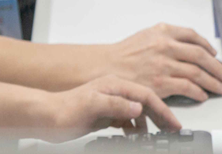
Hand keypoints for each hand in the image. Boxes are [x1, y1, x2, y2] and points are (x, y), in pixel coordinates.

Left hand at [43, 75, 179, 139]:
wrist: (47, 117)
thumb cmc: (65, 109)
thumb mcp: (92, 105)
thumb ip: (116, 104)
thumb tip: (139, 106)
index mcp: (114, 85)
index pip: (146, 95)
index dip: (162, 110)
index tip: (173, 124)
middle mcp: (114, 92)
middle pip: (144, 103)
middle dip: (160, 116)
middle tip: (172, 131)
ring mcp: (110, 104)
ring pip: (137, 112)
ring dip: (148, 123)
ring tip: (157, 136)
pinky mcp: (104, 115)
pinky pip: (126, 121)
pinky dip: (134, 128)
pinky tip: (135, 136)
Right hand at [106, 23, 221, 102]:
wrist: (107, 67)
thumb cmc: (125, 53)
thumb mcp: (147, 34)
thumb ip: (167, 36)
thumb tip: (189, 45)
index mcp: (163, 31)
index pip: (193, 36)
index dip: (208, 45)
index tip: (214, 53)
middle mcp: (165, 46)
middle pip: (200, 55)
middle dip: (217, 67)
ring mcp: (164, 65)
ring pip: (197, 72)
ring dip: (213, 81)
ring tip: (220, 87)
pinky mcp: (161, 83)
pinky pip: (187, 87)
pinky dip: (199, 91)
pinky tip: (203, 94)